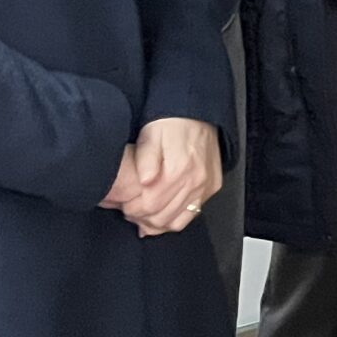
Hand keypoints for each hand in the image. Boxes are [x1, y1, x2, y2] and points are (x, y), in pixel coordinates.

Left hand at [110, 118, 222, 235]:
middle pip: (163, 216)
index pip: (150, 205)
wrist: (195, 114)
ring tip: (144, 214)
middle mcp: (196, 180)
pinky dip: (175, 219)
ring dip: (157, 222)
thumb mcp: (149, 136)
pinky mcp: (212, 187)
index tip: (124, 206)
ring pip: (177, 221)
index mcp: (178, 168)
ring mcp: (206, 186)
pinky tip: (163, 213)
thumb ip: (146, 160)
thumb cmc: (169, 124)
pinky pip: (192, 214)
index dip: (132, 209)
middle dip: (142, 218)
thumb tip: (145, 181)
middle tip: (130, 211)